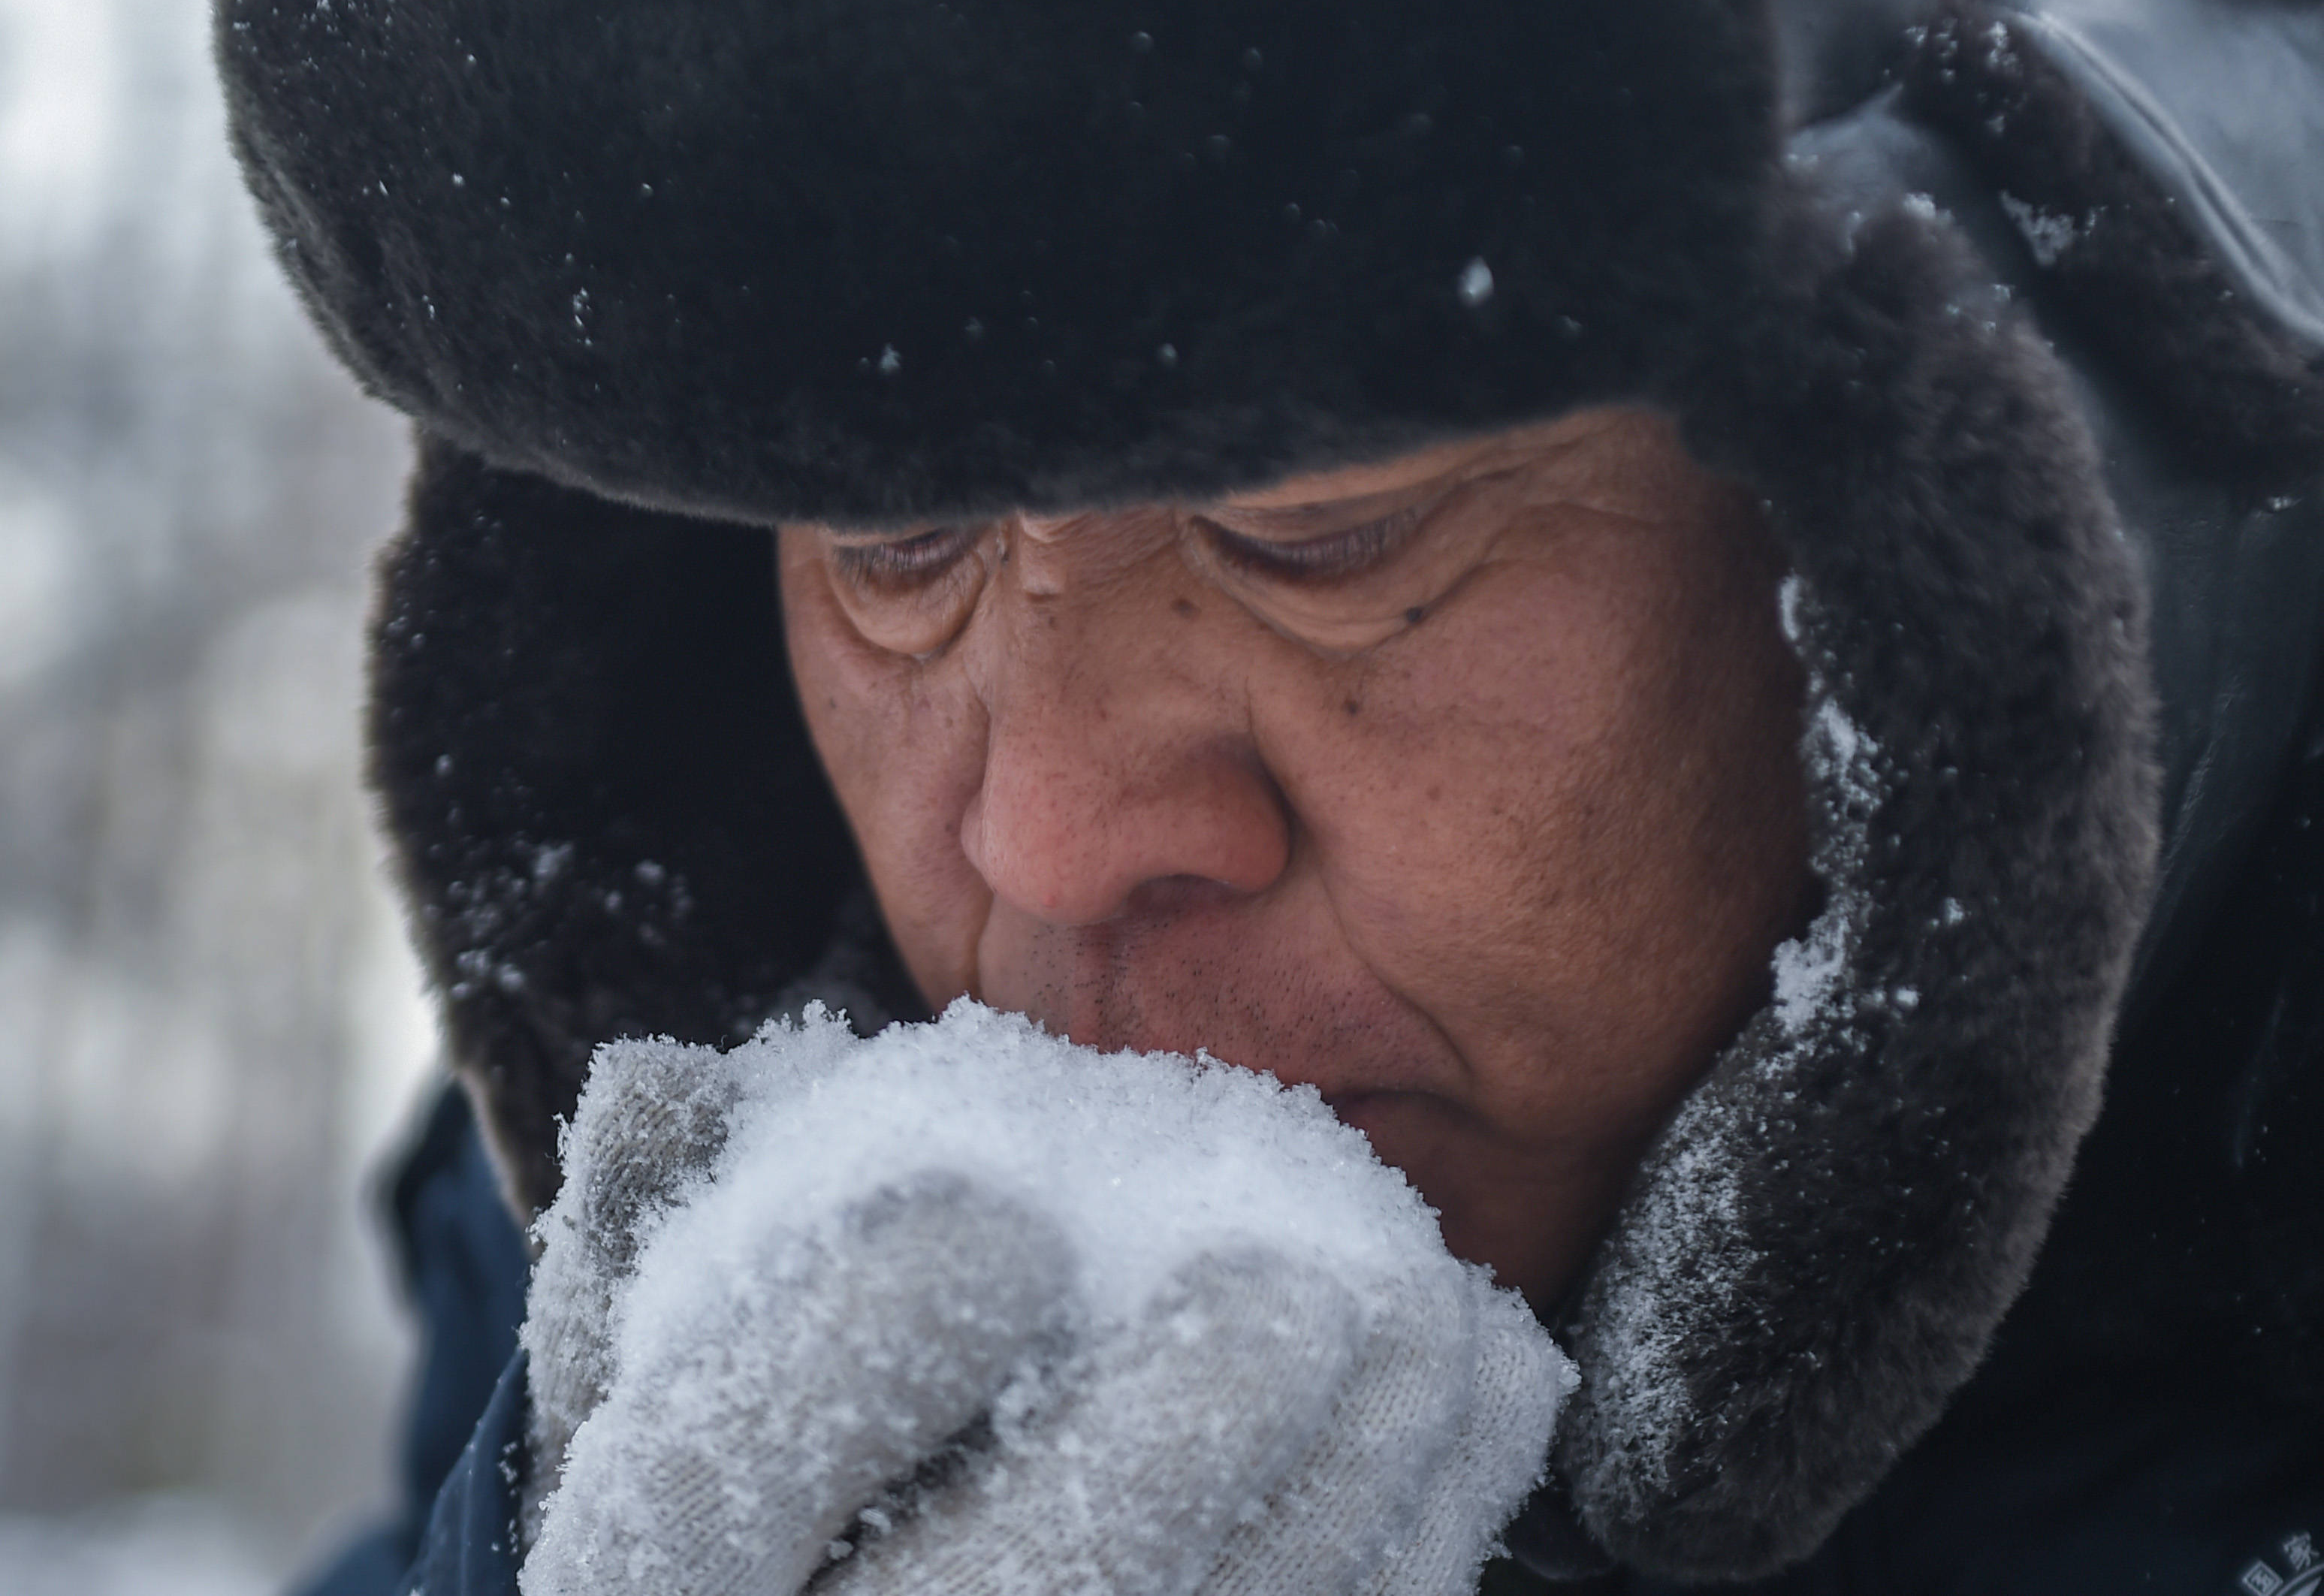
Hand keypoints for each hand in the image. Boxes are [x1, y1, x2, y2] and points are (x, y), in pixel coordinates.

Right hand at [519, 1007, 1570, 1595]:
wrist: (853, 1579)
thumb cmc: (748, 1438)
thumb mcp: (671, 1327)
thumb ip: (671, 1211)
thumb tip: (662, 1085)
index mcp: (646, 1573)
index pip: (714, 1487)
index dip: (859, 1350)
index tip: (1007, 1228)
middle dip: (1165, 1455)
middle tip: (1295, 1291)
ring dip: (1341, 1499)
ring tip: (1434, 1325)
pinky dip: (1409, 1541)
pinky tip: (1478, 1406)